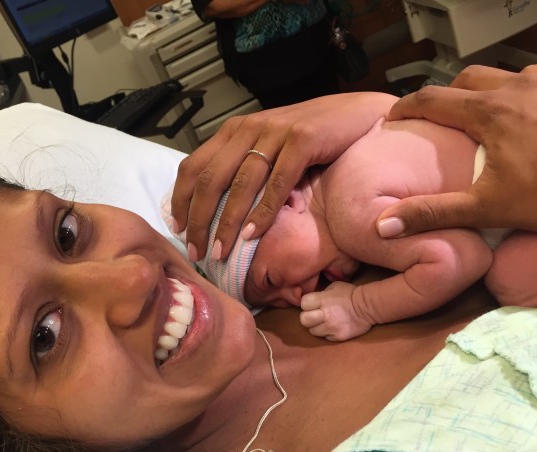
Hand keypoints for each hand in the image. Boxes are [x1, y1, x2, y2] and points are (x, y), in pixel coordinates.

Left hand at [171, 93, 396, 260]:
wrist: (357, 114)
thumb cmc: (312, 137)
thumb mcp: (269, 148)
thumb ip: (244, 168)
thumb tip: (217, 209)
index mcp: (234, 130)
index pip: (193, 166)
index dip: (181, 201)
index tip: (179, 231)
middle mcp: (249, 128)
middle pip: (210, 179)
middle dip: (199, 220)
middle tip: (196, 251)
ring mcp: (275, 132)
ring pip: (240, 184)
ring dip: (227, 223)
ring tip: (220, 252)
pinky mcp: (303, 139)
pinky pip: (276, 182)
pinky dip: (263, 211)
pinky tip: (253, 235)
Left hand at [299, 282, 372, 341]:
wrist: (368, 307)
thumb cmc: (350, 294)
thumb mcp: (334, 287)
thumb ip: (320, 294)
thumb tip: (311, 300)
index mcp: (323, 299)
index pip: (303, 303)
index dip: (306, 304)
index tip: (312, 304)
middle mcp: (325, 314)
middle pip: (304, 320)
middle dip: (307, 318)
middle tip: (315, 316)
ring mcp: (331, 327)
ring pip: (313, 331)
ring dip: (317, 327)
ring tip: (325, 322)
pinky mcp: (338, 337)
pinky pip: (325, 338)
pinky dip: (327, 333)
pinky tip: (333, 327)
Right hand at [377, 65, 536, 238]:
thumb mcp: (488, 208)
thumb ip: (434, 212)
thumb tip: (384, 224)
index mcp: (491, 113)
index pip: (434, 99)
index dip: (409, 106)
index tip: (397, 115)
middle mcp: (523, 87)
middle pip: (473, 78)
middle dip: (455, 94)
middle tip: (451, 117)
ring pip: (519, 77)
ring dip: (505, 94)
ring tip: (507, 121)